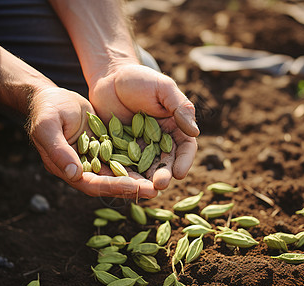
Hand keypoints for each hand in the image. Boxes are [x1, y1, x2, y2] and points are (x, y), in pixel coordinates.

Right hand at [27, 87, 157, 198]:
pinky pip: (122, 155)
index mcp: (67, 169)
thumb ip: (59, 151)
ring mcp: (95, 158)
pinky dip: (136, 159)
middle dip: (132, 187)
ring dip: (138, 177)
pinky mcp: (104, 146)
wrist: (50, 96)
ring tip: (159, 180)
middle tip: (155, 190)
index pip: (92, 184)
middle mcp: (83, 168)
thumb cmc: (46, 110)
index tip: (133, 187)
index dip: (113, 186)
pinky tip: (155, 160)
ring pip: (119, 171)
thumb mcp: (48, 127)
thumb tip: (75, 174)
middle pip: (110, 182)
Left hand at [89, 64, 198, 189]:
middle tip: (159, 184)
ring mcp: (139, 147)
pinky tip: (122, 182)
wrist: (109, 76)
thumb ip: (180, 107)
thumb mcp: (163, 88)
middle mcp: (159, 141)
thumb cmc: (140, 78)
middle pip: (166, 162)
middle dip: (164, 174)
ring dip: (145, 180)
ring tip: (143, 190)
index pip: (185, 148)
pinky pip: (123, 164)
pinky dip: (124, 174)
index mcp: (175, 127)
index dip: (185, 161)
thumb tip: (195, 131)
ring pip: (145, 168)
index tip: (180, 173)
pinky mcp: (119, 150)